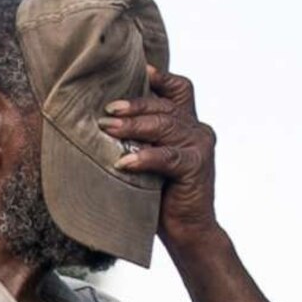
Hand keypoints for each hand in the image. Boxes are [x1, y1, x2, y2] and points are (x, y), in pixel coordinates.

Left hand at [105, 67, 216, 245]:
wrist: (187, 231)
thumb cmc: (161, 197)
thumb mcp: (148, 162)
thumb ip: (138, 140)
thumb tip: (101, 123)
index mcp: (187, 123)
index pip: (179, 89)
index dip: (160, 77)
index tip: (137, 69)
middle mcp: (197, 129)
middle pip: (165, 106)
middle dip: (134, 105)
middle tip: (106, 110)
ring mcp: (200, 146)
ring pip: (165, 126)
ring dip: (134, 127)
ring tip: (108, 128)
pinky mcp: (196, 166)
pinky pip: (167, 156)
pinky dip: (145, 158)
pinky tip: (124, 162)